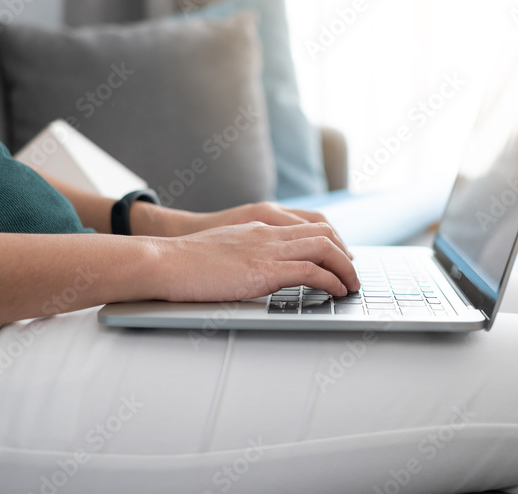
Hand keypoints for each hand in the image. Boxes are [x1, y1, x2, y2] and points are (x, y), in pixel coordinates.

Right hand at [150, 220, 358, 301]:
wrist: (163, 261)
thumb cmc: (184, 262)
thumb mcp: (222, 250)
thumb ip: (244, 253)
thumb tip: (256, 270)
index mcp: (259, 227)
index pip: (309, 226)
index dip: (333, 242)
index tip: (341, 259)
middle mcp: (268, 233)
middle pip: (325, 233)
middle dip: (346, 254)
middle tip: (354, 275)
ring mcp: (267, 250)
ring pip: (325, 248)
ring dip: (346, 269)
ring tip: (352, 287)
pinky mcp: (263, 270)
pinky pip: (310, 271)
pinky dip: (330, 281)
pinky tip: (335, 293)